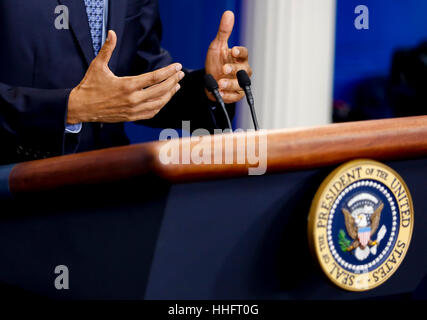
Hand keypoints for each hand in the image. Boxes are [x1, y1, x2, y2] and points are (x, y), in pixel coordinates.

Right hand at [67, 30, 184, 123]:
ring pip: (159, 103)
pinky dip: (160, 105)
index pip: (154, 78)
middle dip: (173, 81)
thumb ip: (107, 49)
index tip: (177, 67)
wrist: (81, 107)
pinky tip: (165, 99)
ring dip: (170, 94)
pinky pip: (151, 113)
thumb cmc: (89, 86)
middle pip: (161, 90)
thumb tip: (112, 33)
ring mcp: (133, 110)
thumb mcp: (98, 65)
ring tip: (176, 86)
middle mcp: (133, 99)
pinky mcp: (132, 117)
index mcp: (127, 85)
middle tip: (180, 74)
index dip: (168, 72)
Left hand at [205, 11, 251, 103]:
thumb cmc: (216, 62)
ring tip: (220, 83)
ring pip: (241, 85)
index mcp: (239, 58)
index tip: (233, 50)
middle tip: (224, 68)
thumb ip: (223, 32)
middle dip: (234, 70)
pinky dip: (228, 95)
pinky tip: (220, 92)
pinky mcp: (236, 95)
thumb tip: (228, 14)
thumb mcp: (217, 47)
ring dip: (230, 84)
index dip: (240, 52)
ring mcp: (240, 84)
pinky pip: (235, 96)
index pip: (244, 53)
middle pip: (244, 70)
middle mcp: (243, 70)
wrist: (209, 81)